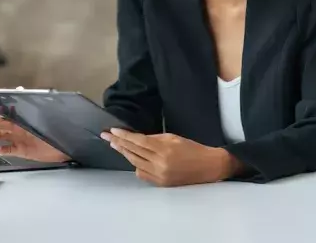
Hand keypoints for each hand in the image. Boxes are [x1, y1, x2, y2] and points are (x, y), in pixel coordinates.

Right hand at [0, 110, 69, 162]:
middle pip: (2, 124)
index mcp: (25, 117)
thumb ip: (31, 103)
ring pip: (3, 136)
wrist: (66, 146)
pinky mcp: (23, 150)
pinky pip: (9, 149)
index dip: (0, 111)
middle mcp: (21, 127)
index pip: (9, 112)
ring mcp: (21, 138)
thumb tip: (19, 89)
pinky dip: (3, 150)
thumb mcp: (45, 113)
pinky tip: (0, 150)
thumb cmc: (57, 128)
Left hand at [101, 129, 241, 186]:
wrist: (208, 166)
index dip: (123, 136)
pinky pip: (142, 174)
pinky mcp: (161, 184)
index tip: (112, 131)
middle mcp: (160, 163)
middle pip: (133, 152)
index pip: (138, 141)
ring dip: (125, 154)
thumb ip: (154, 138)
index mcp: (164, 149)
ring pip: (135, 163)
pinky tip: (132, 159)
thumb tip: (137, 139)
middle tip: (107, 137)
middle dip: (119, 143)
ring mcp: (160, 175)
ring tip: (116, 145)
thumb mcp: (173, 137)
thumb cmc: (192, 148)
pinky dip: (136, 166)